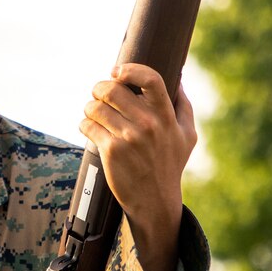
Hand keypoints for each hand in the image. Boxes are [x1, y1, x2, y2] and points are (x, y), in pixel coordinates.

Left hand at [79, 63, 196, 270]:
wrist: (155, 201)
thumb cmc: (170, 165)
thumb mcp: (187, 135)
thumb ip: (183, 106)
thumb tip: (177, 78)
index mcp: (166, 116)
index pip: (151, 79)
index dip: (130, 69)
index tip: (117, 71)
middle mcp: (148, 125)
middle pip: (113, 89)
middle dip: (100, 88)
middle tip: (100, 94)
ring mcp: (128, 138)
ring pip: (95, 107)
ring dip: (90, 107)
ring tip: (94, 113)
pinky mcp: (111, 151)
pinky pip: (88, 126)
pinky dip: (85, 124)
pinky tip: (90, 129)